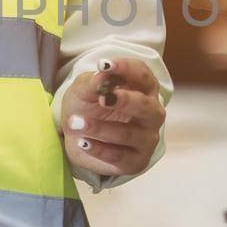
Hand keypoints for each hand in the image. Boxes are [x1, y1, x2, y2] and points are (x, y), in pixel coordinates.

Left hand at [60, 57, 165, 177]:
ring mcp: (146, 139)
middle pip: (145, 106)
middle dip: (124, 101)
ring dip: (101, 128)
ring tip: (75, 123)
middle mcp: (151, 113)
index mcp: (144, 89)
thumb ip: (94, 82)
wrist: (78, 136)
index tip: (103, 65)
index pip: (142, 75)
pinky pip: (120, 156)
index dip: (125, 68)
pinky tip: (82, 143)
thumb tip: (102, 74)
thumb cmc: (88, 106)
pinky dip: (99, 150)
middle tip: (102, 98)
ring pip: (129, 134)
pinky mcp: (136, 161)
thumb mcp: (84, 89)